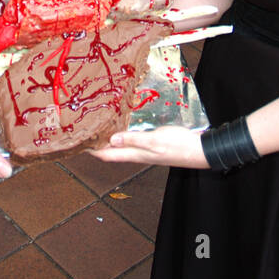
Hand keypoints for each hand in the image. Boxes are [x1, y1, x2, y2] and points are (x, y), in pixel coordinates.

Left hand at [89, 126, 207, 168]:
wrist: (199, 150)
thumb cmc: (178, 146)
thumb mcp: (154, 140)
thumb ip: (133, 140)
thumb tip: (111, 140)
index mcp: (136, 154)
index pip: (108, 155)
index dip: (92, 151)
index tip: (79, 144)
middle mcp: (138, 153)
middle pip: (112, 150)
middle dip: (99, 143)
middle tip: (87, 131)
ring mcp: (146, 149)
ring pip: (122, 144)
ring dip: (111, 137)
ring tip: (101, 125)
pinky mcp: (154, 143)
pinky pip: (134, 139)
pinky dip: (125, 133)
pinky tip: (125, 124)